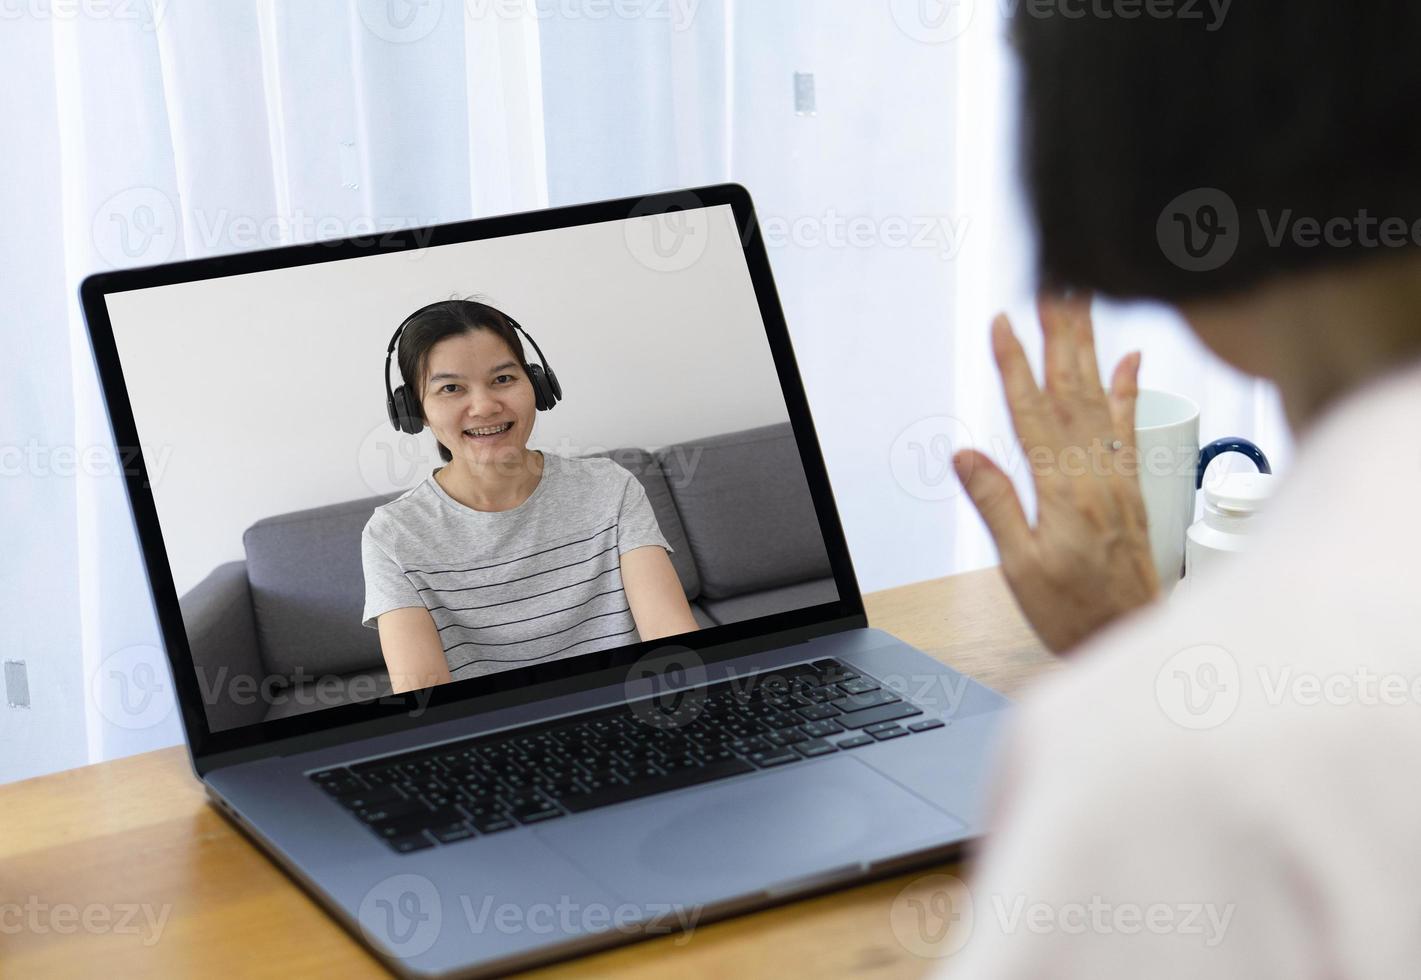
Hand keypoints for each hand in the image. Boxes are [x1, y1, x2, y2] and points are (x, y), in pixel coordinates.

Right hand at [953, 294, 1159, 652]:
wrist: (1139, 638)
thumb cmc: (1076, 614)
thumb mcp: (1021, 570)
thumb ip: (997, 507)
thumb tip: (965, 455)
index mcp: (1063, 492)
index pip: (1032, 414)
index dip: (1015, 367)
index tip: (1002, 324)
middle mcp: (1096, 475)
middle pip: (1073, 390)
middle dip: (1059, 334)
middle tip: (1052, 285)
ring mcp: (1119, 477)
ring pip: (1100, 398)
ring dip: (1088, 347)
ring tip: (1078, 304)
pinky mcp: (1134, 487)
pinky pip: (1130, 427)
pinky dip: (1129, 390)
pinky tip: (1129, 358)